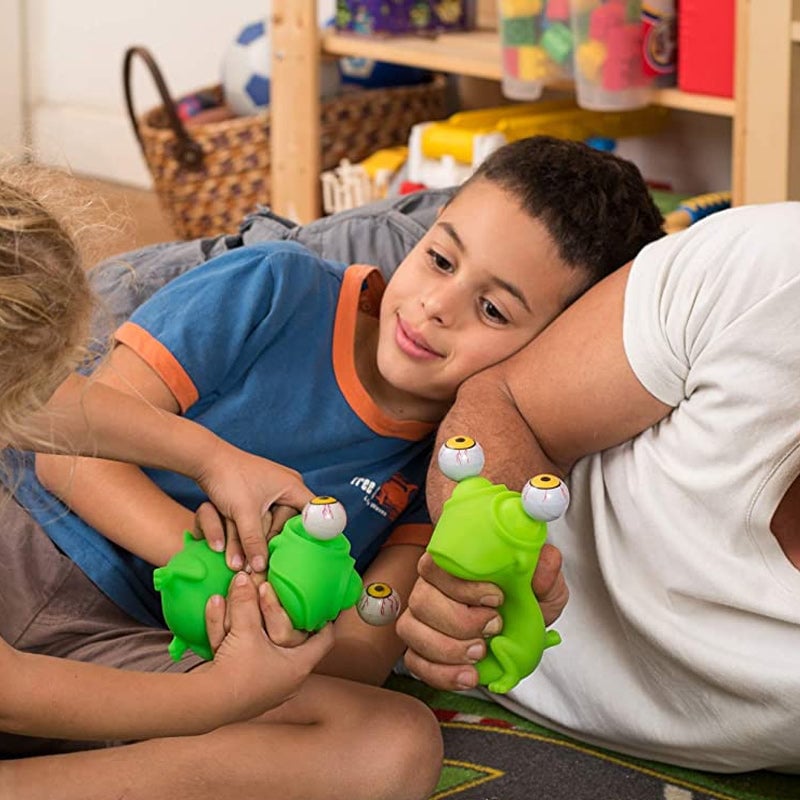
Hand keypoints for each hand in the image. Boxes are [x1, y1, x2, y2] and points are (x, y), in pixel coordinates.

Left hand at [192, 439, 312, 573]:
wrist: (206, 461)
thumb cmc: (228, 479)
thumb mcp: (242, 513)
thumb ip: (253, 540)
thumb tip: (261, 568)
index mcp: (293, 486)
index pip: (313, 513)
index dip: (310, 533)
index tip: (300, 553)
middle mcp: (288, 488)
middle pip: (290, 523)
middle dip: (273, 541)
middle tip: (259, 560)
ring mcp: (274, 492)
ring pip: (274, 523)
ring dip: (260, 538)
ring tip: (245, 557)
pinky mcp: (260, 497)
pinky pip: (264, 519)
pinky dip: (254, 531)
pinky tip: (243, 544)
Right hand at [204, 572, 332, 719]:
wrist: (204, 705)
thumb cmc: (237, 671)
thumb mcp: (245, 630)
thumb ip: (246, 602)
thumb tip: (244, 577)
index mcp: (298, 666)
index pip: (324, 639)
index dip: (325, 619)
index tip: (321, 603)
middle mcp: (286, 679)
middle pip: (290, 640)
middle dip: (280, 616)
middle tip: (281, 598)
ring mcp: (265, 686)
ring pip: (262, 646)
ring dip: (250, 622)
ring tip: (240, 600)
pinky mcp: (243, 689)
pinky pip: (242, 655)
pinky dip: (231, 636)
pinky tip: (217, 609)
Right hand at [396, 545, 567, 691]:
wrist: (523, 628)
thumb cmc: (526, 598)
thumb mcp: (544, 585)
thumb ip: (545, 571)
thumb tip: (546, 559)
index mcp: (453, 563)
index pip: (436, 565)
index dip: (461, 584)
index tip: (497, 598)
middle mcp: (430, 587)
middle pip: (422, 600)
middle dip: (459, 621)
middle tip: (493, 629)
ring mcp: (421, 618)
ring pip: (412, 631)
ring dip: (447, 648)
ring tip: (480, 654)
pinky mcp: (420, 648)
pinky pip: (415, 661)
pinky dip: (441, 673)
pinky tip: (468, 675)